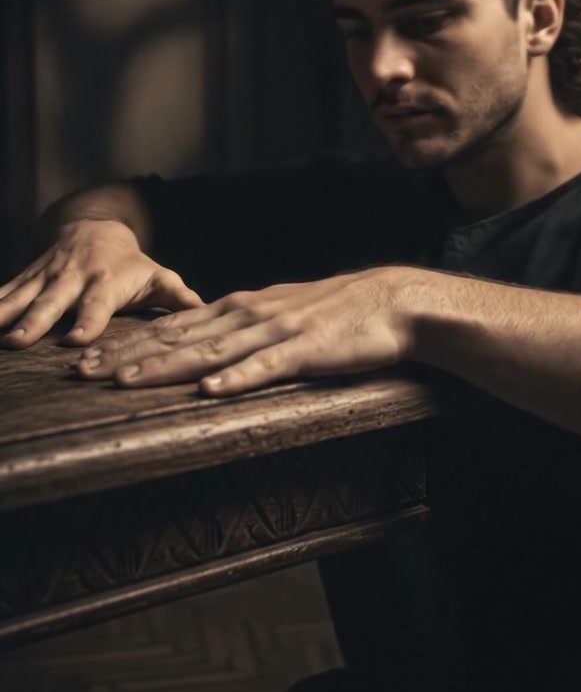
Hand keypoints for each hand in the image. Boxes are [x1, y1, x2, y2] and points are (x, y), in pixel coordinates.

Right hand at [0, 220, 203, 346]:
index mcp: (106, 281)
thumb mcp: (158, 275)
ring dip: (4, 313)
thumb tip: (207, 313)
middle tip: (18, 342)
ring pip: (22, 295)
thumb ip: (179, 297)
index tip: (75, 341)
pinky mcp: (27, 275)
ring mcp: (46, 275)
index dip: (88, 321)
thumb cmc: (131, 263)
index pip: (97, 304)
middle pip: (53, 301)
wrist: (94, 225)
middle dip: (35, 321)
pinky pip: (5, 290)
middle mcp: (72, 277)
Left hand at [75, 266, 424, 393]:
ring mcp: (274, 331)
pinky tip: (209, 390)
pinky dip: (237, 378)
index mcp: (238, 308)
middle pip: (177, 338)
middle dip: (126, 355)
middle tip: (80, 371)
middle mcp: (247, 315)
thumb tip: (200, 350)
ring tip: (125, 381)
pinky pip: (266, 367)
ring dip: (164, 366)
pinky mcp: (305, 349)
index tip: (87, 358)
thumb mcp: (277, 314)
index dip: (127, 343)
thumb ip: (239, 329)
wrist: (389, 301)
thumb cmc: (333, 313)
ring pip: (209, 352)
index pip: (172, 327)